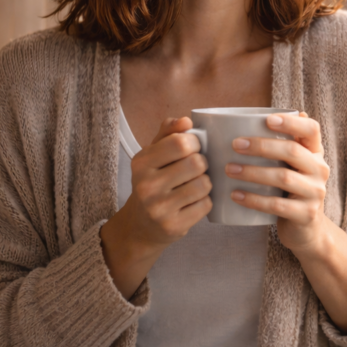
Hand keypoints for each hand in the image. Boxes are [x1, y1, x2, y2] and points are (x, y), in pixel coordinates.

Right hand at [123, 116, 212, 248]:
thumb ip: (168, 133)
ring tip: (194, 185)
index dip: (195, 143)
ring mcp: (159, 208)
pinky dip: (205, 201)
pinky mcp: (173, 226)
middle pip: (196, 163)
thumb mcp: (153, 155)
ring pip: (204, 184)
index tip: (193, 148)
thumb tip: (187, 120)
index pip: (181, 143)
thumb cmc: (153, 182)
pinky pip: (206, 205)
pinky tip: (193, 202)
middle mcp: (147, 186)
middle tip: (195, 169)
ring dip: (205, 183)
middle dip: (202, 164)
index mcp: (141, 163)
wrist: (140, 226)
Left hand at [226, 112, 330, 254]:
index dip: (291, 123)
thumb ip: (281, 147)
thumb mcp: (292, 167)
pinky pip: (277, 205)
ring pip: (283, 177)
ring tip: (230, 169)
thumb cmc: (290, 192)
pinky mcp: (306, 214)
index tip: (267, 120)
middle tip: (236, 144)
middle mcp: (320, 170)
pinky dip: (254, 199)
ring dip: (253, 172)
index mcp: (315, 153)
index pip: (312, 130)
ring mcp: (315, 193)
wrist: (307, 231)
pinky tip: (236, 195)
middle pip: (293, 151)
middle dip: (262, 146)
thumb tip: (258, 118)